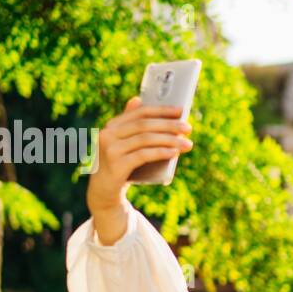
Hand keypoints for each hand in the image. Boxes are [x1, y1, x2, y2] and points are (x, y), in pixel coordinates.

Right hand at [86, 96, 192, 212]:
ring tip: (187, 144)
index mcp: (111, 126)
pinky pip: (143, 155)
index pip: (139, 113)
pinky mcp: (116, 166)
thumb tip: (138, 99)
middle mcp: (107, 135)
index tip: (181, 111)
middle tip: (188, 128)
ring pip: (145, 139)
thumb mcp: (123, 144)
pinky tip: (174, 153)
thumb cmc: (119, 165)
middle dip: (169, 125)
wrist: (104, 192)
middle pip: (144, 125)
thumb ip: (130, 126)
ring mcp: (110, 150)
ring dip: (170, 140)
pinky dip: (161, 152)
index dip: (161, 110)